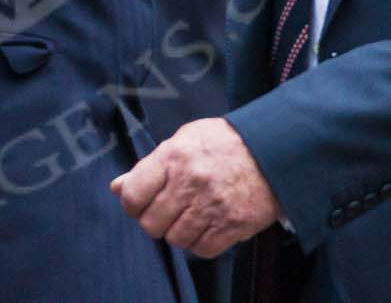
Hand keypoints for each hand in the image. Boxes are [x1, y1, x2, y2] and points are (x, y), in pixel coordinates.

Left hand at [112, 117, 278, 257]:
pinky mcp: (234, 225)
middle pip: (151, 223)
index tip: (138, 204)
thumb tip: (118, 187)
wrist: (272, 149)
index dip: (131, 204)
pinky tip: (205, 226)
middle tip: (164, 212)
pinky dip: (200, 243)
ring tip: (187, 217)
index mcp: (174, 156)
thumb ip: (149, 166)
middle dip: (153, 221)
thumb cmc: (223, 142)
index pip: (134, 194)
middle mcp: (191, 182)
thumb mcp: (182, 140)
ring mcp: (213, 206)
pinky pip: (203, 249)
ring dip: (177, 232)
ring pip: (176, 239)